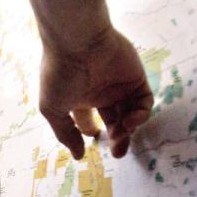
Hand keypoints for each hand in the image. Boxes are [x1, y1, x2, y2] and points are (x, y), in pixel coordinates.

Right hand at [39, 24, 152, 159]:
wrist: (77, 41)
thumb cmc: (60, 73)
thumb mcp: (53, 109)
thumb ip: (66, 134)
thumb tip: (78, 156)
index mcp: (79, 98)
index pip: (88, 120)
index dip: (90, 133)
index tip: (90, 144)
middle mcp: (100, 92)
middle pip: (114, 121)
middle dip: (117, 139)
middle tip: (118, 152)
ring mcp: (119, 85)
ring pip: (130, 114)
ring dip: (128, 130)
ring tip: (122, 135)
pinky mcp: (135, 78)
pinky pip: (144, 101)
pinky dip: (140, 115)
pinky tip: (130, 122)